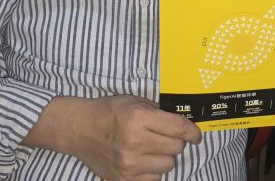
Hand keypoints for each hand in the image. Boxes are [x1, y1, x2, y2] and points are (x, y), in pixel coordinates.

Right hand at [25, 94, 201, 180]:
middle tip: (166, 136)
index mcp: (139, 118)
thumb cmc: (107, 112)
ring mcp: (129, 163)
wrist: (79, 129)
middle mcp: (135, 141)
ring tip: (152, 148)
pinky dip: (153, 170)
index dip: (192, 131)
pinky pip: (154, 179)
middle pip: (176, 148)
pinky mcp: (124, 178)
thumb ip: (158, 111)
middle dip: (176, 141)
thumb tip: (182, 123)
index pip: (178, 128)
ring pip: (168, 165)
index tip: (195, 134)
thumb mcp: (133, 101)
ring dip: (164, 156)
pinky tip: (144, 159)